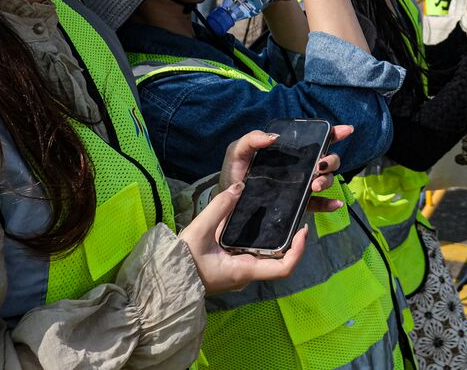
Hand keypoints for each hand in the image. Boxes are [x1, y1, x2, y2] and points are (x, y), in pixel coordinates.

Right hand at [180, 182, 306, 293]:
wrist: (162, 280)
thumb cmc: (181, 261)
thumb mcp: (200, 231)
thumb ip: (219, 208)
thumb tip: (239, 187)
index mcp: (243, 270)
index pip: (283, 268)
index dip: (298, 250)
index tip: (303, 229)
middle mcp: (245, 274)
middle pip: (278, 261)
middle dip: (290, 241)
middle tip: (295, 217)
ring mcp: (238, 273)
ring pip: (266, 257)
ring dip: (276, 241)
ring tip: (280, 216)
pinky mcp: (230, 268)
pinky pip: (253, 255)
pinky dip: (260, 241)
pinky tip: (256, 223)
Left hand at [218, 126, 353, 198]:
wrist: (228, 204)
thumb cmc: (235, 174)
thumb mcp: (238, 152)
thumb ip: (251, 139)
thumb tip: (273, 137)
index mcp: (290, 152)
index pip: (317, 139)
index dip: (334, 133)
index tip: (346, 130)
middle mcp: (301, 168)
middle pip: (328, 160)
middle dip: (331, 160)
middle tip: (319, 165)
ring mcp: (302, 187)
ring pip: (326, 180)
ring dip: (327, 180)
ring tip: (314, 185)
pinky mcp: (299, 206)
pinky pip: (319, 204)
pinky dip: (330, 204)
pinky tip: (335, 204)